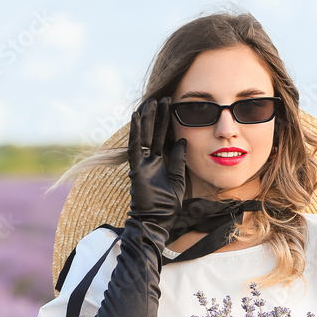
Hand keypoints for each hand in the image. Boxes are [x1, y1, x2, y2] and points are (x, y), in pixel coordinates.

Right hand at [126, 96, 186, 237]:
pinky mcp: (136, 168)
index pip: (161, 137)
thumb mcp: (178, 178)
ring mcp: (141, 163)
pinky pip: (135, 147)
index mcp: (158, 161)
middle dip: (157, 115)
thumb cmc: (167, 204)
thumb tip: (182, 140)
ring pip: (143, 136)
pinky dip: (135, 132)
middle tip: (162, 97)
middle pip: (152, 132)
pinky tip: (136, 117)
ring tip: (150, 102)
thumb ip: (178, 159)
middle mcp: (148, 159)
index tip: (170, 105)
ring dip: (146, 119)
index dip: (165, 122)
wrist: (158, 220)